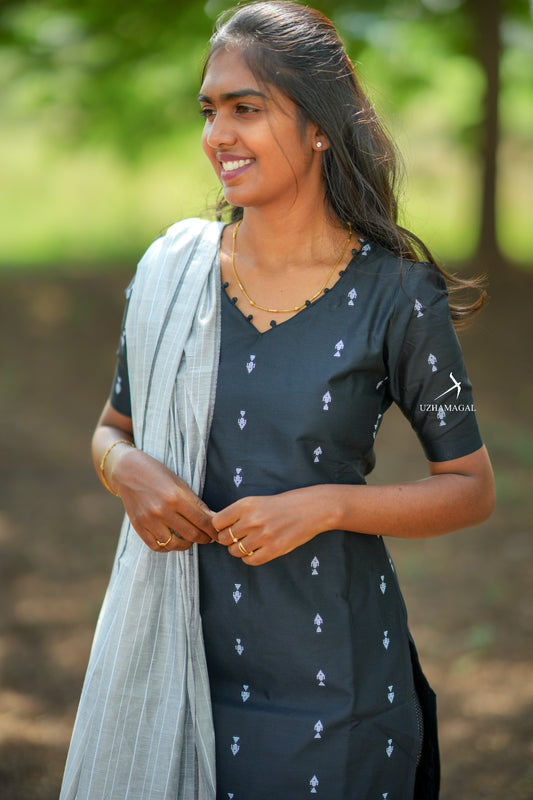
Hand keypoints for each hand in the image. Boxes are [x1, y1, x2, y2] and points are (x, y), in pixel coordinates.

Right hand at [112, 447, 216, 551]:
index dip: (213, 530)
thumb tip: (213, 518)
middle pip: (191, 534)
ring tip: (190, 539)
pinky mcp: (138, 526)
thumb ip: (195, 502)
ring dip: (187, 544)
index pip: (202, 520)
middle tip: (209, 537)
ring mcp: (149, 520)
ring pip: (175, 544)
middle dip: (204, 538)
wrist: (127, 471)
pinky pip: (157, 546)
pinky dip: (168, 546)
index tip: (218, 532)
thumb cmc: (157, 473)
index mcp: (175, 497)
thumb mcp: (180, 483)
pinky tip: (173, 540)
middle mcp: (162, 510)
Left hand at [213, 487, 331, 565]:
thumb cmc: (284, 504)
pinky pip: (250, 560)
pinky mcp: (274, 549)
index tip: (228, 528)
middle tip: (240, 538)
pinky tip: (258, 551)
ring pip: (235, 551)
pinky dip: (250, 558)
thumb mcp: (258, 501)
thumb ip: (239, 513)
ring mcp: (263, 535)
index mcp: (246, 504)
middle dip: (230, 540)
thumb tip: (220, 529)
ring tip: (251, 544)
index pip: (217, 522)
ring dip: (240, 550)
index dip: (220, 527)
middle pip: (224, 538)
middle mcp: (252, 520)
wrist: (312, 509)